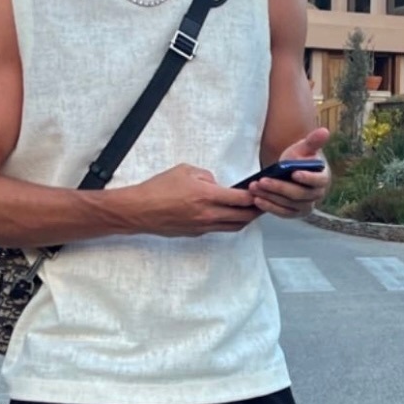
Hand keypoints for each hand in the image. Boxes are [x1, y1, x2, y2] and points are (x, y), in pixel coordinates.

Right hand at [122, 164, 260, 236]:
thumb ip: (207, 176)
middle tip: (263, 203)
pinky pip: (219, 229)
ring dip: (245, 219)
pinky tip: (228, 215)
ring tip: (250, 211)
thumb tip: (217, 184)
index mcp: (207, 196)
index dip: (255, 195)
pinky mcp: (196, 233)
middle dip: (257, 210)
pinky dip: (228, 222)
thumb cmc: (159, 188)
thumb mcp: (185, 170)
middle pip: (243, 217)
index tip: (261, 190)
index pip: (241, 199)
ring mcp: (203, 227)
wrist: (139, 210)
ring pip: (233, 227)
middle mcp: (208, 215)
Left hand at [246, 128, 331, 219]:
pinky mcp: (294, 213)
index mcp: (323, 178)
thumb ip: (313, 141)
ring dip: (270, 197)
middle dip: (279, 187)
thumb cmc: (300, 158)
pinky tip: (257, 200)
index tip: (293, 173)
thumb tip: (325, 131)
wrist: (290, 171)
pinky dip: (269, 207)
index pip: (317, 180)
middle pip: (298, 194)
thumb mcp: (304, 148)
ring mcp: (305, 207)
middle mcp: (317, 195)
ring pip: (288, 204)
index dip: (307, 178)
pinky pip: (282, 213)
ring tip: (254, 187)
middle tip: (262, 181)